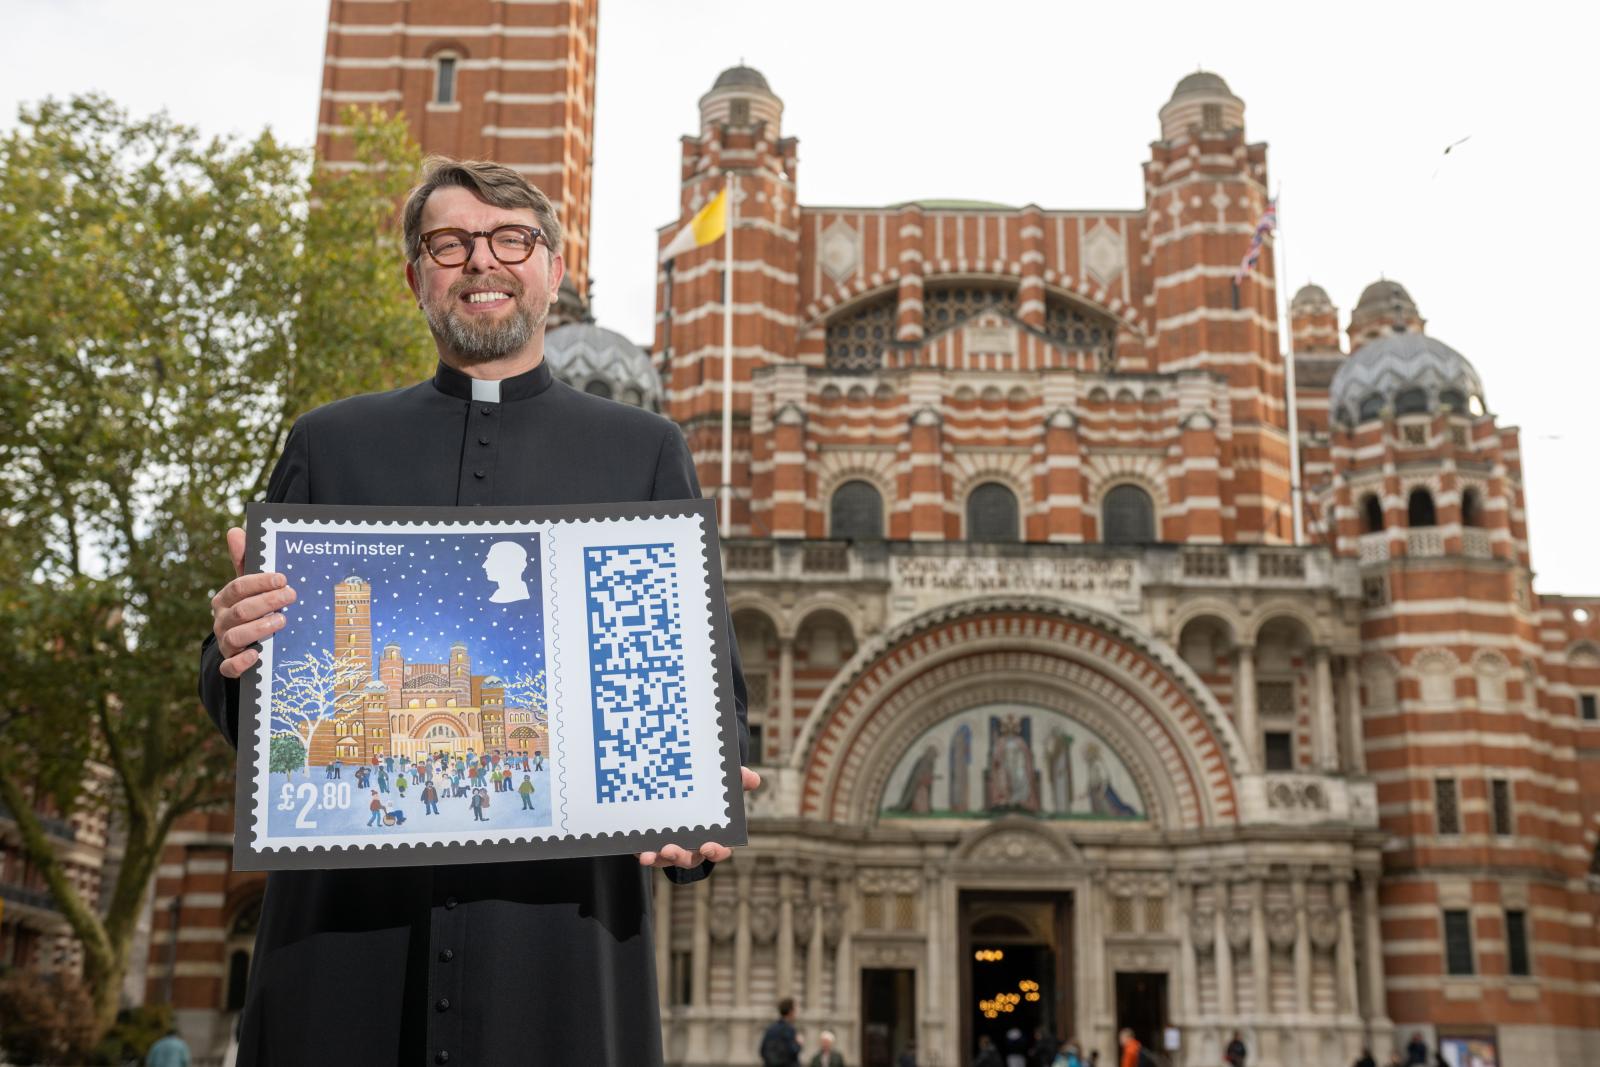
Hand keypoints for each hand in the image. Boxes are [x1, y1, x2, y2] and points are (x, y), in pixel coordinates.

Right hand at [210, 526, 296, 678]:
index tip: (283, 578)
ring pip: (236, 636)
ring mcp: (225, 643)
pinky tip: (257, 654)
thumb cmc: (250, 607)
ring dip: (259, 628)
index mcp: (225, 599)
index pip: (238, 587)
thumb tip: (235, 530)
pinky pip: (230, 666)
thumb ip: (244, 561)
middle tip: (291, 596)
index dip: (260, 582)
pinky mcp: (230, 664)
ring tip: (282, 620)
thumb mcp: (248, 585)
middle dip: (267, 602)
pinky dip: (242, 662)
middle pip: (240, 610)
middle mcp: (221, 620)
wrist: (243, 645)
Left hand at [638, 766, 759, 867]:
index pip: (719, 850)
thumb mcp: (721, 787)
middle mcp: (691, 848)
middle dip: (679, 856)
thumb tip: (754, 779)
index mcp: (712, 837)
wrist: (679, 792)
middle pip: (688, 859)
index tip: (708, 846)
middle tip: (670, 849)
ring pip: (664, 860)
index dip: (715, 851)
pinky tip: (636, 848)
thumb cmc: (708, 797)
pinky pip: (647, 853)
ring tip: (647, 855)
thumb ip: (737, 782)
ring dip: (656, 858)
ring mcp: (671, 849)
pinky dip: (642, 852)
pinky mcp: (652, 845)